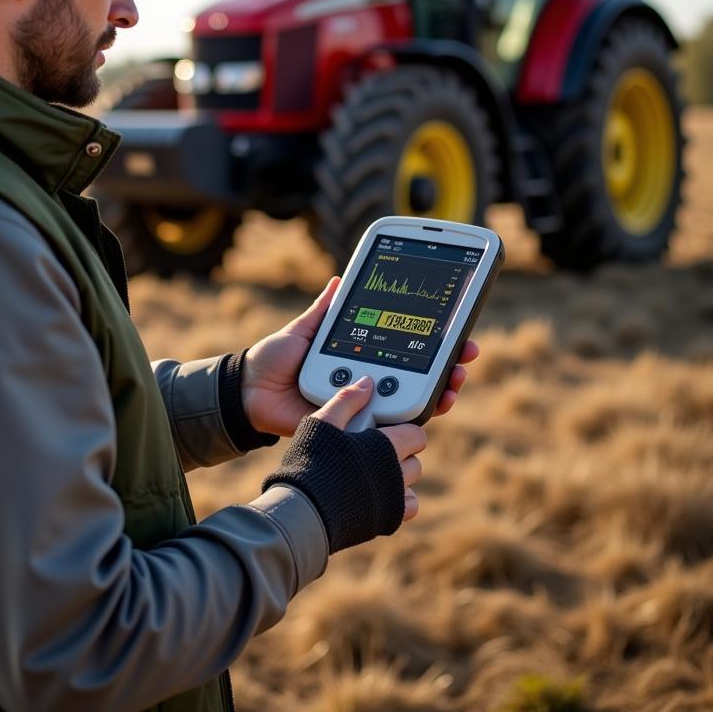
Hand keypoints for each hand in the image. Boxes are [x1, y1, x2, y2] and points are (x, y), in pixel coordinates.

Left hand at [242, 277, 478, 436]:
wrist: (248, 393)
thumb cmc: (274, 361)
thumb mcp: (303, 330)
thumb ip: (324, 310)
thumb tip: (337, 280)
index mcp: (361, 358)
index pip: (406, 352)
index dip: (434, 345)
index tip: (458, 332)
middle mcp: (368, 384)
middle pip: (418, 380)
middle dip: (449, 370)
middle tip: (464, 360)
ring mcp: (364, 409)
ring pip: (410, 406)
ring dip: (439, 395)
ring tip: (452, 383)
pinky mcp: (354, 431)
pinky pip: (385, 432)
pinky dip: (408, 424)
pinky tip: (425, 410)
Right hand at [312, 375, 426, 522]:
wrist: (303, 510)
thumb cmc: (312, 463)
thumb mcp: (323, 422)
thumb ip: (346, 400)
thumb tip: (367, 383)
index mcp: (387, 446)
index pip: (415, 433)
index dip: (403, 428)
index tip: (387, 428)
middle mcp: (397, 473)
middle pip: (414, 458)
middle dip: (401, 452)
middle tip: (377, 449)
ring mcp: (394, 499)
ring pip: (410, 483)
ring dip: (399, 476)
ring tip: (374, 471)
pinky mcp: (387, 520)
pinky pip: (406, 508)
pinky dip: (398, 501)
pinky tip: (378, 494)